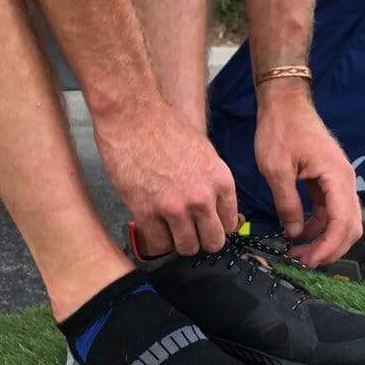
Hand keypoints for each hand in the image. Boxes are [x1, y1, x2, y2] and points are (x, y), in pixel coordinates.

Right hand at [95, 100, 239, 256]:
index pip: (230, 224)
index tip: (205, 225)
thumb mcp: (205, 153)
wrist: (134, 116)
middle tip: (187, 232)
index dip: (216, 227)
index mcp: (221, 181)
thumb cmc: (166, 129)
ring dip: (178, 242)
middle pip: (212, 242)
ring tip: (168, 229)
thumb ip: (213, 183)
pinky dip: (155, 240)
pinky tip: (152, 227)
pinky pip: (158, 244)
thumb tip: (215, 208)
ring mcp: (175, 207)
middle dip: (201, 240)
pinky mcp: (147, 212)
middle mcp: (202, 197)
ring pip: (186, 248)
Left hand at [254, 83, 362, 267]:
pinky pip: (331, 210)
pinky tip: (300, 232)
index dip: (328, 247)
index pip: (342, 222)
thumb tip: (294, 232)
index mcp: (337, 176)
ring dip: (325, 239)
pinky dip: (320, 225)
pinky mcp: (329, 180)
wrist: (285, 103)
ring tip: (299, 251)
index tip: (309, 261)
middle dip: (330, 248)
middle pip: (350, 226)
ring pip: (343, 220)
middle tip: (304, 262)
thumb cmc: (281, 129)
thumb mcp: (276, 169)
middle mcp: (345, 180)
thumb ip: (288, 203)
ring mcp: (339, 180)